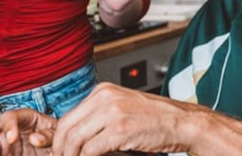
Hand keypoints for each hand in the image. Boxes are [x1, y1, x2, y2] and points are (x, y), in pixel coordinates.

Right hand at [0, 109, 56, 155]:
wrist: (59, 151)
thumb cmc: (58, 138)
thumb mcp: (58, 133)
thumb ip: (48, 134)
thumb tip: (34, 139)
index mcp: (23, 118)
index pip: (10, 117)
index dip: (9, 126)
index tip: (12, 138)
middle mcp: (8, 130)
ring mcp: (3, 146)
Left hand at [51, 83, 195, 155]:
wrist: (182, 122)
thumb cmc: (156, 118)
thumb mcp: (123, 107)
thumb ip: (100, 116)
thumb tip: (76, 135)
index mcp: (103, 91)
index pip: (69, 116)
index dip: (59, 138)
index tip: (60, 151)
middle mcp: (105, 98)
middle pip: (67, 127)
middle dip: (60, 149)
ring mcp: (112, 113)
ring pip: (75, 139)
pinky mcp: (119, 130)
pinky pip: (91, 150)